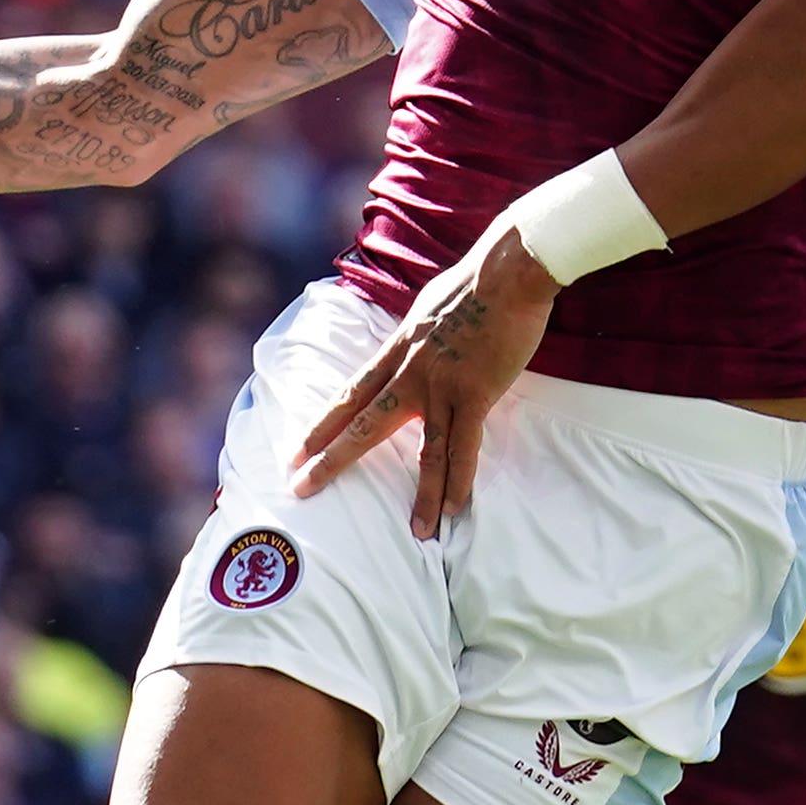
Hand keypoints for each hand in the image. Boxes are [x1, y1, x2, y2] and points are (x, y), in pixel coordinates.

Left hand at [294, 230, 557, 535]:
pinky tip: (457, 509)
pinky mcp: (475, 396)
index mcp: (398, 349)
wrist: (506, 272)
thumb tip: (419, 338)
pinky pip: (465, 448)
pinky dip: (461, 481)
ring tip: (415, 532)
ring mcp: (442, 387)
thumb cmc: (476, 281)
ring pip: (424, 451)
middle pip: (365, 424)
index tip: (299, 448)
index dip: (324, 422)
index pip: (351, 393)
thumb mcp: (428, 305)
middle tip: (302, 487)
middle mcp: (411, 373)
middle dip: (331, 458)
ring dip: (419, 495)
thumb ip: (419, 332)